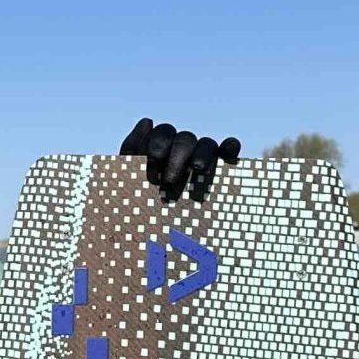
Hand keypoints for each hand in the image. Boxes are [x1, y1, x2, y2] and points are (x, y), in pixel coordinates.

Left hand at [119, 119, 240, 201]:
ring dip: (203, 153)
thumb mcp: (127, 177)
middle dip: (177, 156)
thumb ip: (132, 147)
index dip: (158, 145)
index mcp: (162, 149)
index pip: (165, 133)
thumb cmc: (137, 205)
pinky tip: (229, 151)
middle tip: (168, 181)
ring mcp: (203, 161)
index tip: (152, 167)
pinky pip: (229, 152)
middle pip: (185, 139)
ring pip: (207, 144)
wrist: (150, 237)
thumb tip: (147, 121)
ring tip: (197, 170)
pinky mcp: (221, 172)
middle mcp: (184, 152)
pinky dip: (231, 147)